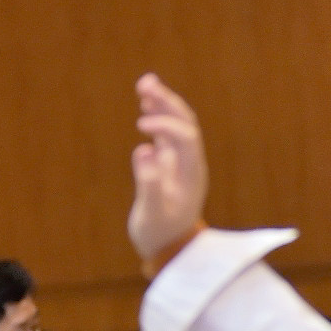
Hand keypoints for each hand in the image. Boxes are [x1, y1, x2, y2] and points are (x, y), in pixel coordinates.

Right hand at [126, 74, 209, 267]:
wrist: (170, 247)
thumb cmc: (160, 233)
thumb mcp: (152, 214)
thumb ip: (149, 185)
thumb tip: (143, 151)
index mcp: (191, 174)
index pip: (186, 138)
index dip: (166, 127)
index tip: (140, 128)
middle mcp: (189, 163)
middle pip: (186, 124)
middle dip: (167, 103)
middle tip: (146, 83)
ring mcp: (180, 162)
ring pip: (177, 124)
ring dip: (162, 103)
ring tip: (145, 83)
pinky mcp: (168, 163)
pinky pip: (167, 133)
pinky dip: (157, 116)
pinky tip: (145, 103)